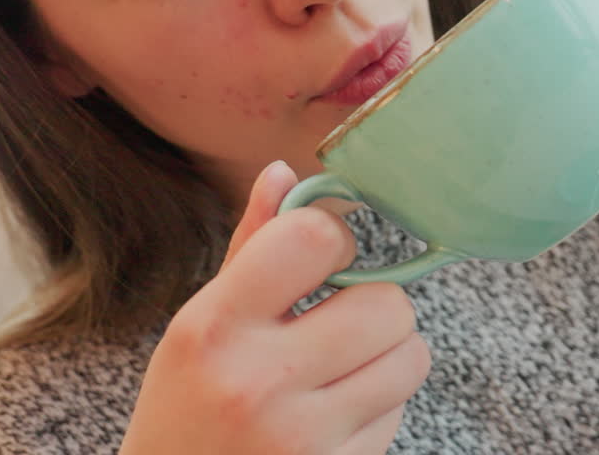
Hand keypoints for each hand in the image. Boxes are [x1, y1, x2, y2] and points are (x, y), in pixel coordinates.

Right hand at [119, 161, 430, 454]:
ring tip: (341, 369)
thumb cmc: (187, 405)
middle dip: (373, 307)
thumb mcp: (198, 325)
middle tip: (339, 323)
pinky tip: (333, 416)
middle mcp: (257, 381)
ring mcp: (300, 438)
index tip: (324, 262)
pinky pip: (399, 414)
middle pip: (387, 303)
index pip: (315, 237)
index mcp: (214, 327)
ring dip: (388, 357)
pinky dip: (378, 408)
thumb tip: (285, 170)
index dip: (336, 241)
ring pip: (410, 358)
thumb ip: (250, 249)